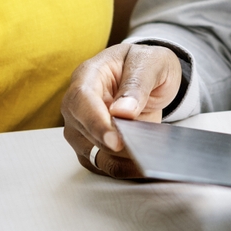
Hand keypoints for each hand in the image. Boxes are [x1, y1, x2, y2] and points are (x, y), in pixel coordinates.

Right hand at [61, 43, 183, 177]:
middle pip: (80, 132)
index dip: (95, 123)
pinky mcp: (95, 145)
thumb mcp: (151, 62)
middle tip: (140, 151)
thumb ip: (138, 83)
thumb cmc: (146, 63)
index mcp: (88, 75)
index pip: (81, 100)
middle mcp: (78, 103)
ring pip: (90, 153)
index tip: (116, 140)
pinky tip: (143, 166)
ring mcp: (82, 127)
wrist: (150, 75)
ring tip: (146, 159)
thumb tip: (123, 111)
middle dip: (110, 146)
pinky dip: (122, 169)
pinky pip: (103, 164)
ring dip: (118, 161)